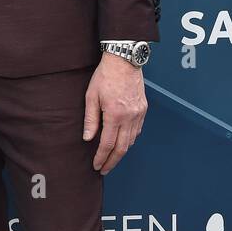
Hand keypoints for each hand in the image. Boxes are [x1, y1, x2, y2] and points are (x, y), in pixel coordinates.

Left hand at [83, 53, 146, 174]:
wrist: (124, 61)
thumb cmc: (105, 76)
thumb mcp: (91, 96)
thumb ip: (90, 119)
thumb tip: (88, 138)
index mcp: (115, 115)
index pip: (108, 144)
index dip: (101, 157)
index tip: (97, 166)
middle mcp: (129, 117)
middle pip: (122, 147)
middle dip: (112, 161)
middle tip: (104, 169)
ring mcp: (138, 113)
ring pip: (131, 140)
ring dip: (121, 152)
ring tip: (111, 158)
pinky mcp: (143, 109)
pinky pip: (137, 130)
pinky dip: (129, 140)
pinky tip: (122, 142)